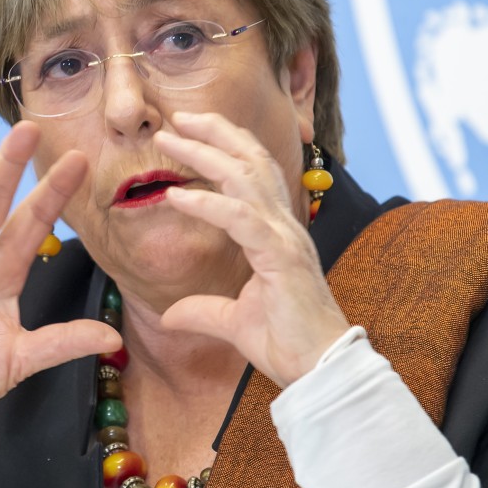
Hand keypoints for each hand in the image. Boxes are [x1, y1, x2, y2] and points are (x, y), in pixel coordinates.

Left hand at [153, 112, 349, 387]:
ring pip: (245, 177)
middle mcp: (284, 225)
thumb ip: (203, 310)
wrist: (318, 370)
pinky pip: (240, 219)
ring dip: (206, 152)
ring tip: (172, 136)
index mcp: (277, 233)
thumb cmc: (287, 343)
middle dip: (215, 132)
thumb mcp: (233, 323)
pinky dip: (207, 203)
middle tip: (178, 116)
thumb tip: (170, 315)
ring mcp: (284, 237)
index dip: (224, 147)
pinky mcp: (280, 256)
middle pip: (251, 161)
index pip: (253, 173)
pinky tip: (176, 195)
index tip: (189, 132)